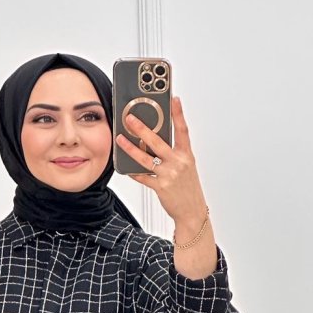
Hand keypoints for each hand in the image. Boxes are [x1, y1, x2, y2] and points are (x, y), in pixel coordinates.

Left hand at [116, 97, 207, 234]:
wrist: (192, 212)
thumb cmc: (188, 189)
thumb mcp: (186, 168)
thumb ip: (174, 154)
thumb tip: (155, 142)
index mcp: (186, 156)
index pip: (183, 130)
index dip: (179, 114)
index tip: (174, 99)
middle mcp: (178, 163)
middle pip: (157, 141)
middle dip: (142, 128)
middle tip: (130, 118)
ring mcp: (169, 175)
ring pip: (146, 158)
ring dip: (130, 148)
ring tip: (120, 139)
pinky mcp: (160, 187)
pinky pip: (143, 177)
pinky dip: (133, 172)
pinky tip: (126, 167)